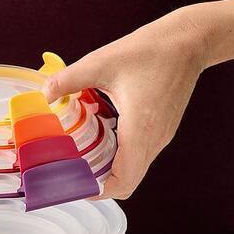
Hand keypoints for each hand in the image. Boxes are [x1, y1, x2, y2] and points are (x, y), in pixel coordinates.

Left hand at [42, 10, 206, 199]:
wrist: (189, 41)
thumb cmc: (151, 50)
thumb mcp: (100, 62)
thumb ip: (68, 80)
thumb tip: (44, 94)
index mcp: (141, 129)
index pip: (124, 181)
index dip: (99, 191)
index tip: (76, 185)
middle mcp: (155, 139)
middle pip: (128, 181)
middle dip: (99, 183)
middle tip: (73, 171)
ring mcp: (162, 135)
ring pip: (135, 169)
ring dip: (110, 168)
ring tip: (83, 154)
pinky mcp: (163, 129)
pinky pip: (140, 154)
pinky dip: (120, 155)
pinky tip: (102, 135)